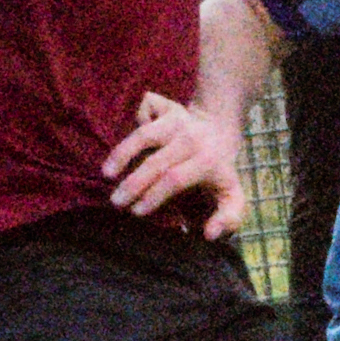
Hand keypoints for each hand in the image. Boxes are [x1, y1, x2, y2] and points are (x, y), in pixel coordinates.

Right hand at [102, 90, 245, 238]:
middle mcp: (192, 138)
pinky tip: (119, 137)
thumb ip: (228, 220)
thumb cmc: (218, 173)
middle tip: (116, 203)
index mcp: (209, 161)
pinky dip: (133, 118)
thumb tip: (209, 235)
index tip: (137, 212)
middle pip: (156, 162)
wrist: (218, 131)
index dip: (154, 196)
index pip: (175, 179)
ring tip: (106, 175)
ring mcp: (178, 119)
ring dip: (122, 154)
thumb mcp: (232, 196)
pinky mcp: (165, 105)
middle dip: (133, 184)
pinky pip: (145, 108)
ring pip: (145, 135)